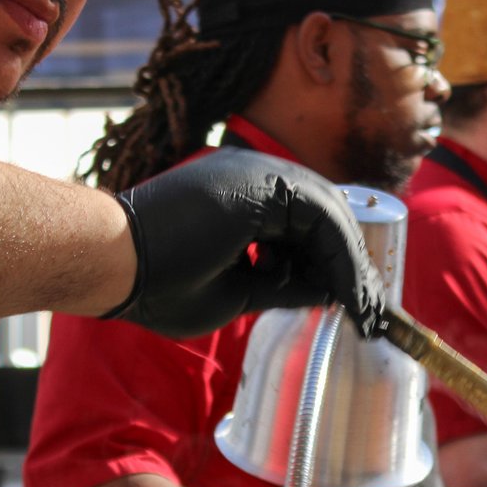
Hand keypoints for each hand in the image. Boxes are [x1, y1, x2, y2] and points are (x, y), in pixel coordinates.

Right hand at [108, 149, 384, 338]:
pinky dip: (343, 259)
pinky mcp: (261, 182)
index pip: (309, 227)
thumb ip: (285, 286)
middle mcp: (255, 178)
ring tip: (367, 311)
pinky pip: (323, 219)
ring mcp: (258, 173)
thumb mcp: (239, 293)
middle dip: (354, 267)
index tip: (355, 305)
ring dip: (354, 267)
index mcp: (245, 199)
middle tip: (374, 313)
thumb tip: (331, 294)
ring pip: (332, 217)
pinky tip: (352, 295)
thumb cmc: (157, 284)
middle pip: (328, 218)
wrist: (112, 265)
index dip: (336, 265)